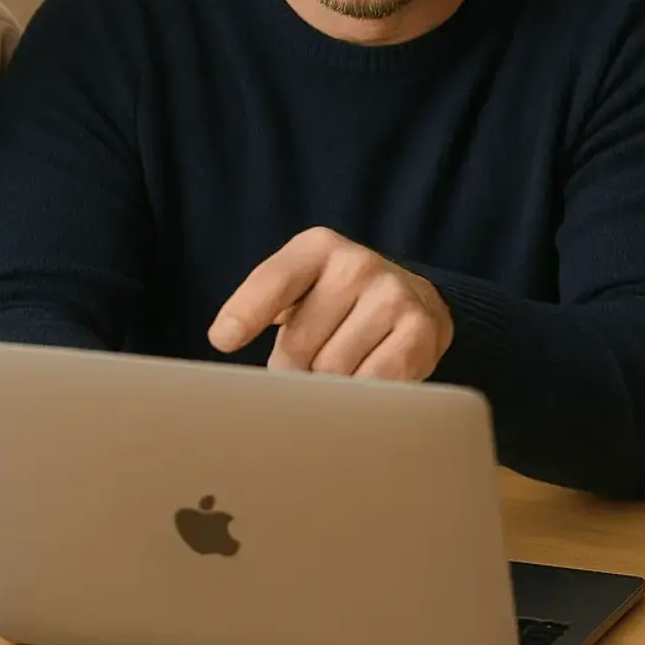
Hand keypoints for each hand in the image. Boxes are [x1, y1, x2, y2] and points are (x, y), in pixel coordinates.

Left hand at [209, 227, 453, 380]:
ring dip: (329, 386)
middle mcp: (357, 264)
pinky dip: (362, 397)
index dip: (246, 311)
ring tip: (344, 365)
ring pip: (333, 373)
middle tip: (310, 362)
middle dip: (294, 369)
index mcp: (317, 247)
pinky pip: (371, 386)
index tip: (224, 339)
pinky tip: (369, 376)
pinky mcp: (420, 332)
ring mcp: (393, 296)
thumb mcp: (300, 287)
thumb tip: (227, 339)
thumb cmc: (339, 302)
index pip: (275, 280)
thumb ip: (266, 306)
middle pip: (297, 347)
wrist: (416, 301)